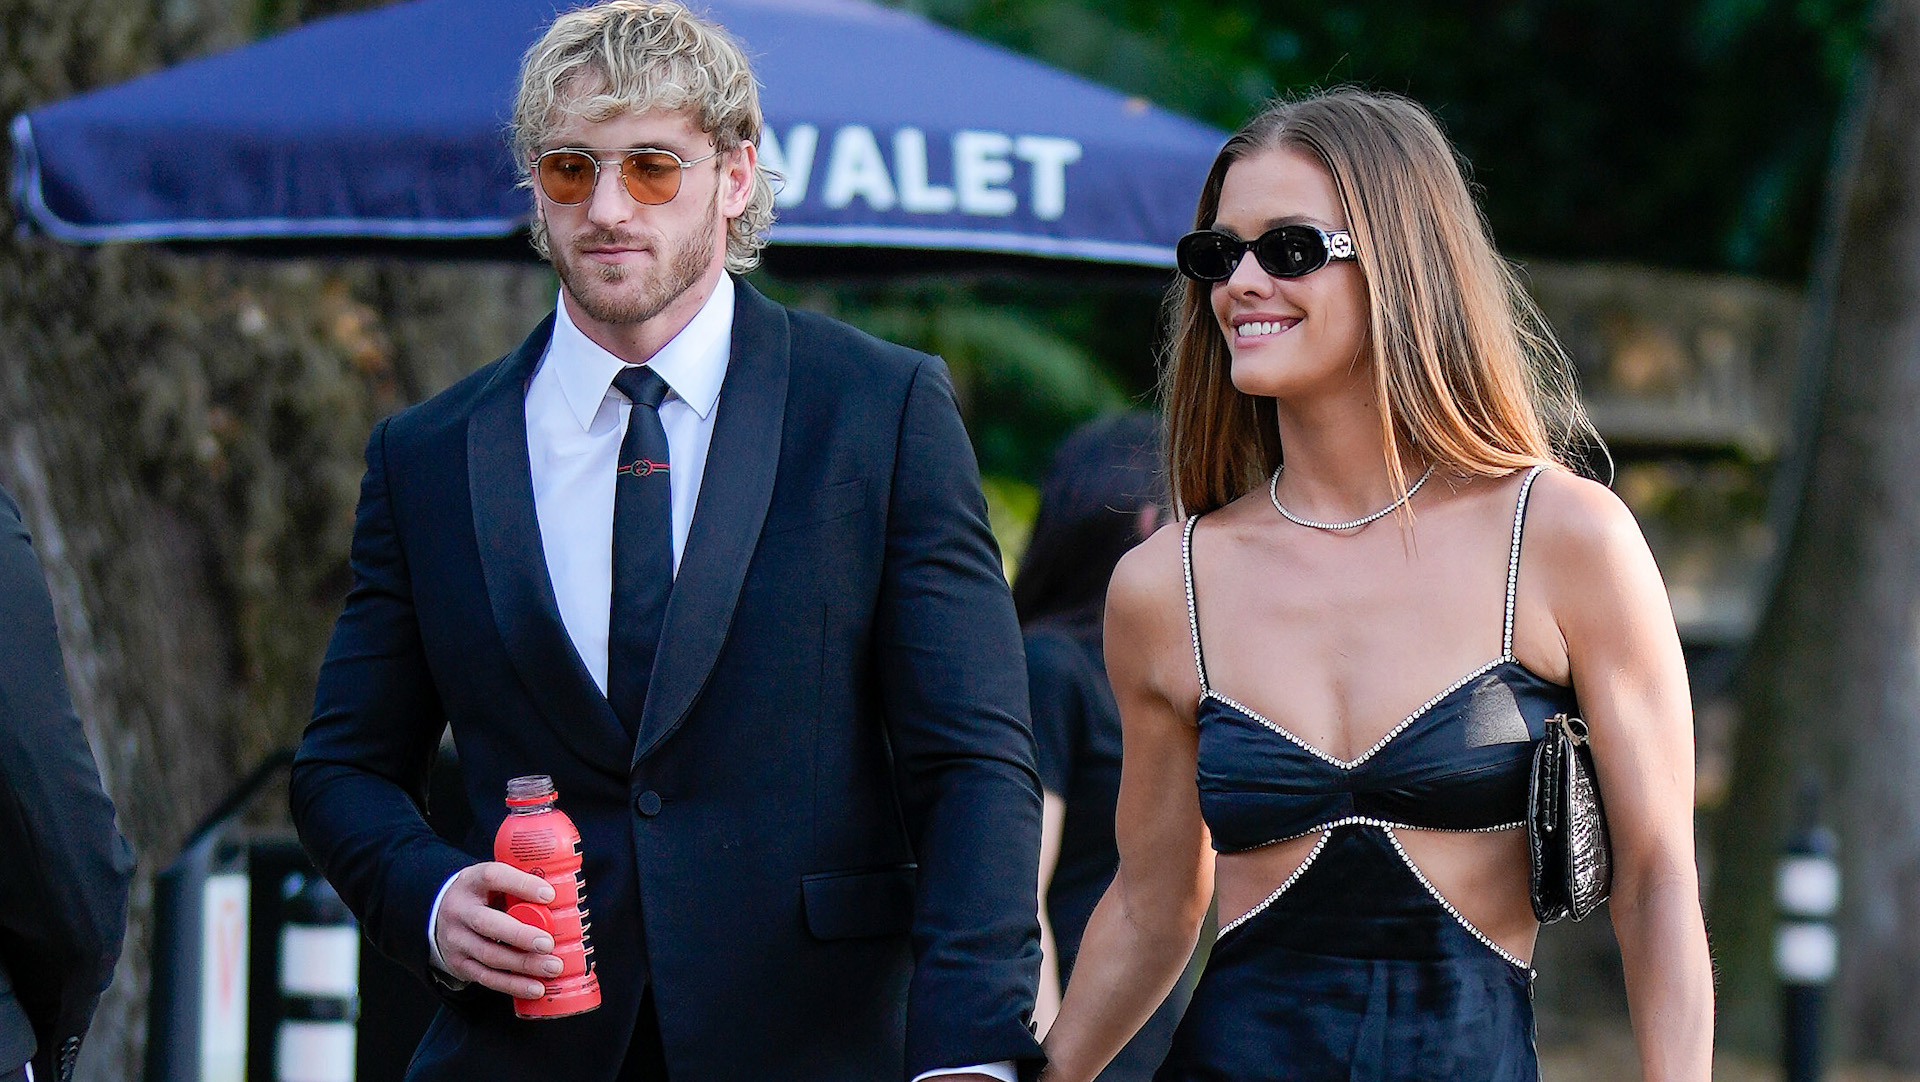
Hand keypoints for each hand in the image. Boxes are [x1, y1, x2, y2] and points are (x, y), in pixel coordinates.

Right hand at [432, 862, 559, 997]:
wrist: (441, 918)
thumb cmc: (483, 897)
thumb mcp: (494, 883)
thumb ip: (520, 886)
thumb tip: (564, 896)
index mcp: (472, 882)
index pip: (494, 877)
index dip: (521, 885)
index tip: (549, 895)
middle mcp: (460, 911)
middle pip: (486, 923)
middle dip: (520, 935)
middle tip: (548, 943)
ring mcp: (457, 940)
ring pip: (490, 955)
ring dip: (523, 964)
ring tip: (552, 967)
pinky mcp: (460, 964)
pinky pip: (488, 977)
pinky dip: (513, 985)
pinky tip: (535, 987)